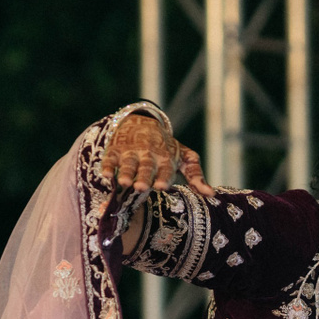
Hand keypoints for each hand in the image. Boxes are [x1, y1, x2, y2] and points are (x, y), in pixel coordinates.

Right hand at [99, 114, 213, 196]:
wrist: (142, 123)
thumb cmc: (166, 148)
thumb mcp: (183, 158)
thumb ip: (195, 175)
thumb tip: (212, 194)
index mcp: (166, 159)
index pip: (166, 170)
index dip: (163, 178)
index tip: (162, 187)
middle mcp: (148, 156)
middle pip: (146, 168)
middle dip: (144, 177)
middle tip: (142, 187)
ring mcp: (131, 153)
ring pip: (128, 164)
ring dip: (126, 173)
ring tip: (124, 182)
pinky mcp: (115, 151)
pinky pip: (110, 159)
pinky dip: (107, 166)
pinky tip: (105, 175)